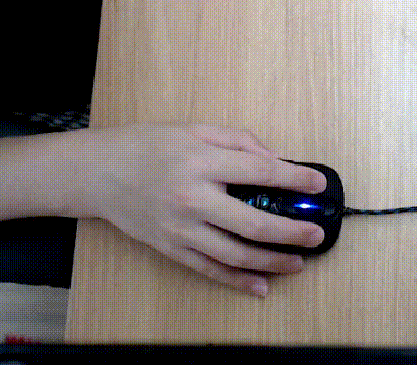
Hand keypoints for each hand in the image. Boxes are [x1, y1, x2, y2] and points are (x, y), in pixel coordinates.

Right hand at [76, 125, 326, 296]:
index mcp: (202, 163)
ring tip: (299, 262)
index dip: (294, 179)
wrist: (98, 173)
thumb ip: (238, 141)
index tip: (318, 184)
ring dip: (272, 262)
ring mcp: (181, 229)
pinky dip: (238, 281)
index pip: (260, 172)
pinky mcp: (170, 249)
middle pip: (254, 221)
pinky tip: (262, 286)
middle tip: (317, 234)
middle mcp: (193, 199)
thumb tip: (274, 159)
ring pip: (236, 254)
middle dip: (292, 231)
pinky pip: (210, 270)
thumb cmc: (149, 146)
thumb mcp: (195, 130)